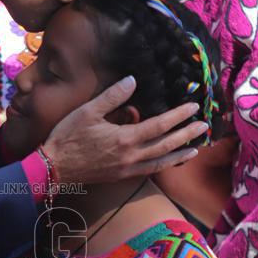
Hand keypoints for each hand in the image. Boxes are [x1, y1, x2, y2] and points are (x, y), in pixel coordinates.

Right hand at [44, 76, 208, 183]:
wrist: (54, 168)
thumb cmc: (67, 137)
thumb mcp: (87, 112)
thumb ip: (112, 97)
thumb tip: (132, 81)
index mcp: (124, 138)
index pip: (159, 125)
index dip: (178, 116)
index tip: (193, 107)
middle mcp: (130, 156)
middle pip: (166, 145)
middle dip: (187, 135)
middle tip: (204, 127)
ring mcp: (127, 169)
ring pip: (160, 162)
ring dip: (179, 154)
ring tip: (195, 148)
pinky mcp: (121, 176)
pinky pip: (149, 171)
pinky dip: (163, 165)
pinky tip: (168, 161)